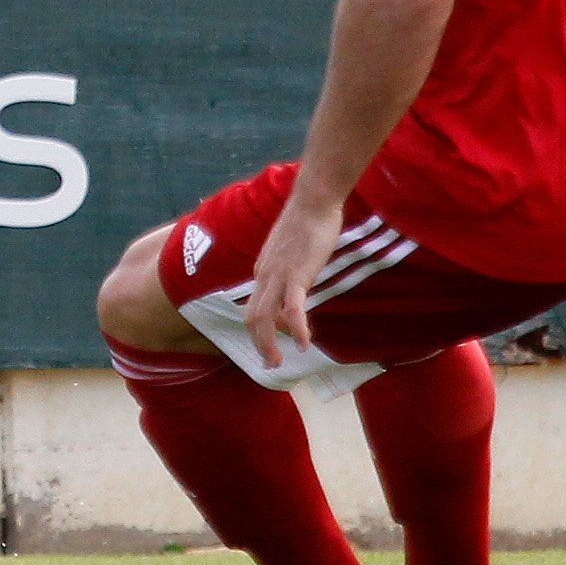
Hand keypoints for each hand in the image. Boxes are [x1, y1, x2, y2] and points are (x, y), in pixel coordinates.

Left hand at [244, 193, 345, 370]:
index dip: (262, 329)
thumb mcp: (291, 249)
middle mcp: (265, 275)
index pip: (255, 306)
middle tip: (270, 364)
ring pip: (264, 317)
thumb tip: (296, 281)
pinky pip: (292, 308)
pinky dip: (296, 329)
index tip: (273, 343)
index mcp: (263, 269)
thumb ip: (289, 266)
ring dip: (269, 344)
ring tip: (280, 363)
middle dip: (258, 344)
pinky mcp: (298, 274)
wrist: (313, 200)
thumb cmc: (307, 220)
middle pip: (252, 317)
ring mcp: (279, 275)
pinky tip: (305, 344)